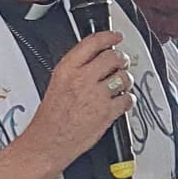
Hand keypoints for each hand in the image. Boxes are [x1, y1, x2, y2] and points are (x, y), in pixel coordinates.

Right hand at [20, 31, 132, 173]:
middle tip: (122, 63)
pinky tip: (121, 101)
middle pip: (113, 57)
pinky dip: (128, 99)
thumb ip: (76, 69)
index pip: (93, 43)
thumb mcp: (57, 83)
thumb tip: (95, 59)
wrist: (49, 142)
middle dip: (121, 59)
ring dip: (126, 80)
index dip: (109, 37)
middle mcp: (83, 79)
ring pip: (124, 77)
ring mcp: (97, 96)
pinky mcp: (108, 112)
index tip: (116, 36)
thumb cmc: (51, 117)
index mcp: (67, 69)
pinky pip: (128, 99)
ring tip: (121, 85)